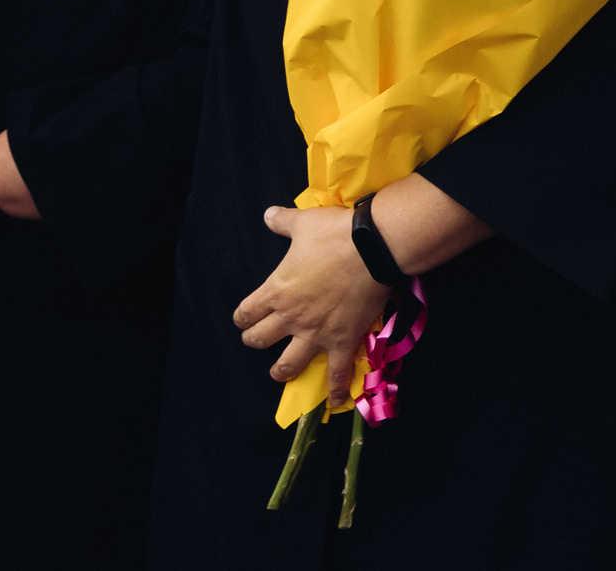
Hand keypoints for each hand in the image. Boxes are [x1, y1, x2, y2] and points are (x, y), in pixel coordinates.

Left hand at [234, 206, 392, 414]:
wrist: (373, 247)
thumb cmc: (335, 233)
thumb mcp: (303, 223)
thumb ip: (282, 222)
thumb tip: (267, 215)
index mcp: (276, 291)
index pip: (245, 314)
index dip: (242, 317)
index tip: (246, 318)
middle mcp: (290, 317)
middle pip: (259, 341)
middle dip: (256, 340)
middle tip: (261, 338)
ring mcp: (315, 333)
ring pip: (287, 364)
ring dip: (281, 371)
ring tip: (281, 372)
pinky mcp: (342, 341)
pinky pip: (336, 373)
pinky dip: (334, 390)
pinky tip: (332, 401)